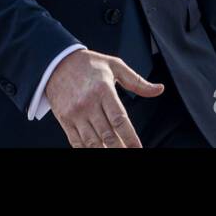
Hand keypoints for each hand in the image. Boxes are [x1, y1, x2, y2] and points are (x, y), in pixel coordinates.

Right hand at [45, 49, 163, 147]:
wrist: (56, 62)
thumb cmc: (88, 63)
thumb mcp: (115, 66)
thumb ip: (137, 81)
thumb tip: (159, 89)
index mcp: (103, 89)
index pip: (119, 119)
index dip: (130, 137)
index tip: (138, 148)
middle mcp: (88, 103)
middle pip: (107, 134)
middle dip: (120, 149)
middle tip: (128, 153)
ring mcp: (75, 113)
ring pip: (92, 141)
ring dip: (104, 152)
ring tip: (114, 154)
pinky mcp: (64, 119)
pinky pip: (76, 141)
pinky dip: (87, 150)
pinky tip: (96, 152)